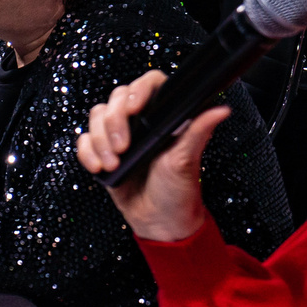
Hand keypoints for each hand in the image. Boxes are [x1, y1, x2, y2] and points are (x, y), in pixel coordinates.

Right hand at [76, 69, 223, 242]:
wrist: (160, 222)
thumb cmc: (179, 191)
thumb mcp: (187, 159)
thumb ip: (199, 131)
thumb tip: (221, 109)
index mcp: (165, 117)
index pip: (149, 85)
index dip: (138, 90)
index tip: (134, 109)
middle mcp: (142, 122)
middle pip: (116, 99)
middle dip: (114, 122)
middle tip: (123, 147)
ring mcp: (120, 135)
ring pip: (97, 116)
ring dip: (100, 140)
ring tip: (113, 164)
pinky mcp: (103, 152)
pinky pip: (84, 140)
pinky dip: (87, 152)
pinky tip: (100, 167)